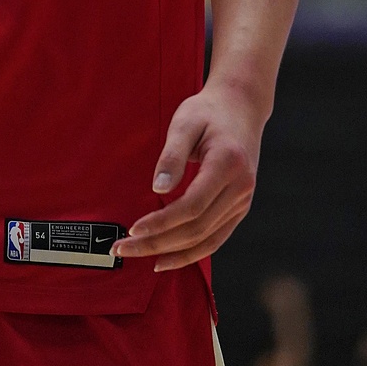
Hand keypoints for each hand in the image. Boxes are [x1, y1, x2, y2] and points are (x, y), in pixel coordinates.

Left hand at [113, 80, 260, 270]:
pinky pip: (215, 238)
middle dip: (158, 243)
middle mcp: (241, 187)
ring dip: (172, 254)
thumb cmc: (208, 111)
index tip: (133, 229)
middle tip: (122, 248)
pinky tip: (167, 258)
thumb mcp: (185, 122)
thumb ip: (171, 155)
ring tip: (138, 256)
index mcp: (229, 164)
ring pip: (207, 240)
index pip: (192, 206)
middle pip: (197, 229)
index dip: (161, 223)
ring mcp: (243, 201)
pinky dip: (191, 253)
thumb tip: (157, 189)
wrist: (241, 107)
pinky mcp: (239, 208)